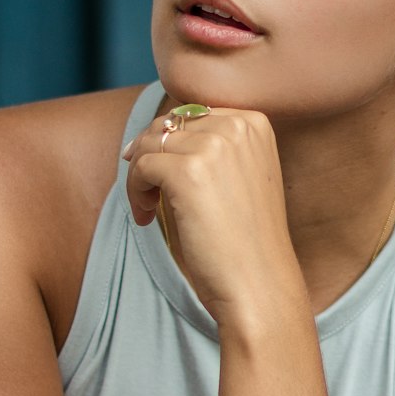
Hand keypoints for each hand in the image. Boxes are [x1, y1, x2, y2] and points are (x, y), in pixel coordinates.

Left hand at [122, 105, 304, 326]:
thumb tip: (156, 129)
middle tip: (148, 193)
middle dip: (150, 156)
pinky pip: (140, 166)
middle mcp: (238, 126)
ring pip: (149, 144)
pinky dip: (134, 190)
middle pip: (168, 124)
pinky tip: (146, 217)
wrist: (260, 282)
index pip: (192, 113)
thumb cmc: (247, 239)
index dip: (169, 141)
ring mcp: (213, 146)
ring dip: (139, 177)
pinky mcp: (188, 172)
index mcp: (254, 123)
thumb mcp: (240, 177)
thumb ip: (213, 147)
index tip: (160, 173)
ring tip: (148, 208)